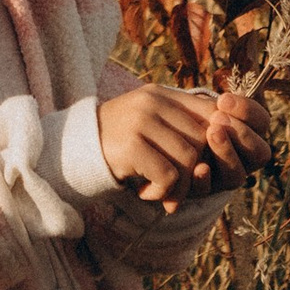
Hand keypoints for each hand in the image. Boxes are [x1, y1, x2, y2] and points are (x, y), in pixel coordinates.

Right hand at [96, 83, 273, 210]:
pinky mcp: (131, 144)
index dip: (218, 139)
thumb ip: (180, 126)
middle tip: (179, 189)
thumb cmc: (115, 143)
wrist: (68, 151)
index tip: (206, 163)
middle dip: (197, 171)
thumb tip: (222, 143)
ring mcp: (142, 121)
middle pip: (203, 139)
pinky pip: (169, 174)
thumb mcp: (148, 124)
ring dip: (181, 186)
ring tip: (164, 195)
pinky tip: (145, 193)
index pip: (211, 110)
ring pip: (189, 159)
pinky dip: (164, 191)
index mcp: (161, 94)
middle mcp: (153, 102)